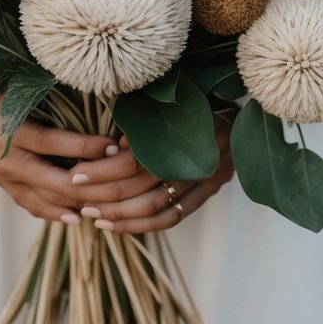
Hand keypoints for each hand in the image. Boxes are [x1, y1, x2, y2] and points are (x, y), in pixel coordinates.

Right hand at [0, 77, 119, 222]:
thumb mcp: (16, 86)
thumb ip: (47, 99)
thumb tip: (90, 103)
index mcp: (6, 129)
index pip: (51, 142)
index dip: (83, 146)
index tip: (112, 146)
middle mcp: (2, 158)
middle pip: (51, 180)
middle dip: (88, 184)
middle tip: (118, 182)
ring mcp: (0, 176)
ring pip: (43, 199)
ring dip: (75, 204)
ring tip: (106, 205)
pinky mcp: (0, 183)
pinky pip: (29, 203)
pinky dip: (53, 211)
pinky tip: (75, 216)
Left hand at [70, 109, 236, 233]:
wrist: (245, 110)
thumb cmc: (199, 97)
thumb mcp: (172, 99)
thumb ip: (144, 121)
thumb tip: (115, 146)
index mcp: (185, 133)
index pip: (136, 161)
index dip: (103, 170)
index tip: (76, 173)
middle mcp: (197, 161)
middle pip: (142, 187)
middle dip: (104, 194)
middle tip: (76, 196)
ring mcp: (205, 181)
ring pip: (156, 209)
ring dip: (119, 215)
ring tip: (91, 214)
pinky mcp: (208, 193)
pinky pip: (172, 218)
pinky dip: (142, 226)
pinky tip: (116, 226)